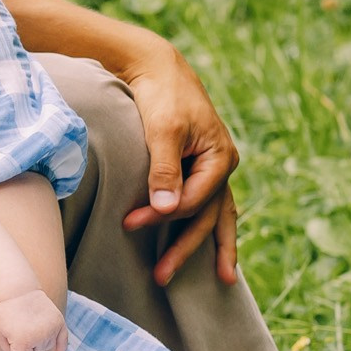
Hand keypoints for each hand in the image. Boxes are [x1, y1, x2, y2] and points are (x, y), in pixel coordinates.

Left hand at [0, 289, 66, 350]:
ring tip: (30, 325)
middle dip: (27, 347)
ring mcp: (51, 329)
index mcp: (23, 341)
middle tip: (20, 329)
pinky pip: (63, 342)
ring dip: (38, 342)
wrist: (18, 291)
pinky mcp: (59, 323)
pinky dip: (60, 350)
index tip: (13, 345)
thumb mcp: (0, 334)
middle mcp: (40, 336)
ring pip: (46, 347)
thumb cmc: (6, 314)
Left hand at [117, 45, 240, 286]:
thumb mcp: (162, 130)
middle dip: (186, 249)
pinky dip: (210, 227)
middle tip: (161, 278)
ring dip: (211, 247)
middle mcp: (222, 167)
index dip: (162, 216)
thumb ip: (164, 170)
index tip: (128, 223)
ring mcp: (214, 170)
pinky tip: (214, 249)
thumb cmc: (161, 96)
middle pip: (207, 217)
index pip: (193, 201)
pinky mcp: (199, 169)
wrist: (158, 68)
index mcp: (219, 158)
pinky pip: (210, 205)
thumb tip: (168, 210)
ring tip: (223, 281)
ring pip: (216, 216)